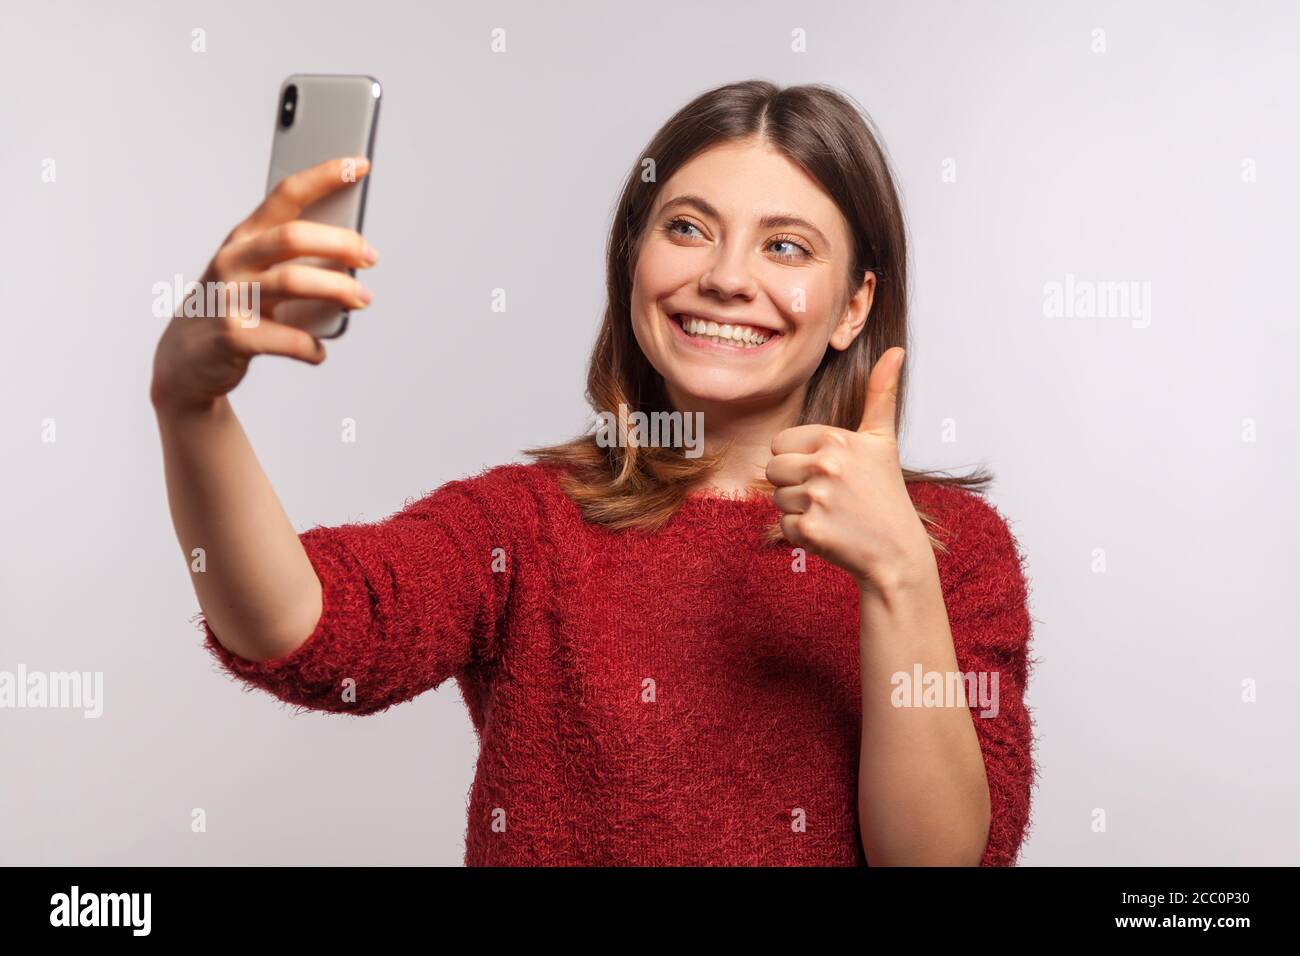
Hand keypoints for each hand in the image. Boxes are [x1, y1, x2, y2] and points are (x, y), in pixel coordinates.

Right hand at [150, 156, 377, 412]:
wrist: (184, 359)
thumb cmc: (232, 308)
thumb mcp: (255, 274)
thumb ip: (294, 262)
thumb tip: (351, 260)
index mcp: (244, 237)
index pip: (286, 195)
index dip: (324, 176)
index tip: (359, 164)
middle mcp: (233, 260)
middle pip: (293, 237)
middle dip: (341, 243)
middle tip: (371, 257)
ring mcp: (230, 297)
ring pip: (293, 282)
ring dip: (338, 291)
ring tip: (362, 300)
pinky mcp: (232, 337)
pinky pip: (287, 338)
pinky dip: (311, 346)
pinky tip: (319, 351)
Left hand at [767, 347, 933, 591]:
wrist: (897, 551)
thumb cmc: (885, 493)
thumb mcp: (883, 440)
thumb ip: (881, 394)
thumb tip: (896, 350)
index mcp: (836, 439)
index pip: (780, 443)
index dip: (799, 459)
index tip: (829, 472)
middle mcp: (825, 465)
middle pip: (772, 470)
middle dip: (794, 484)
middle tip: (830, 496)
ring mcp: (817, 499)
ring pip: (776, 499)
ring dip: (798, 510)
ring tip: (833, 514)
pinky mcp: (810, 531)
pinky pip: (782, 526)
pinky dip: (801, 535)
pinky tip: (830, 533)